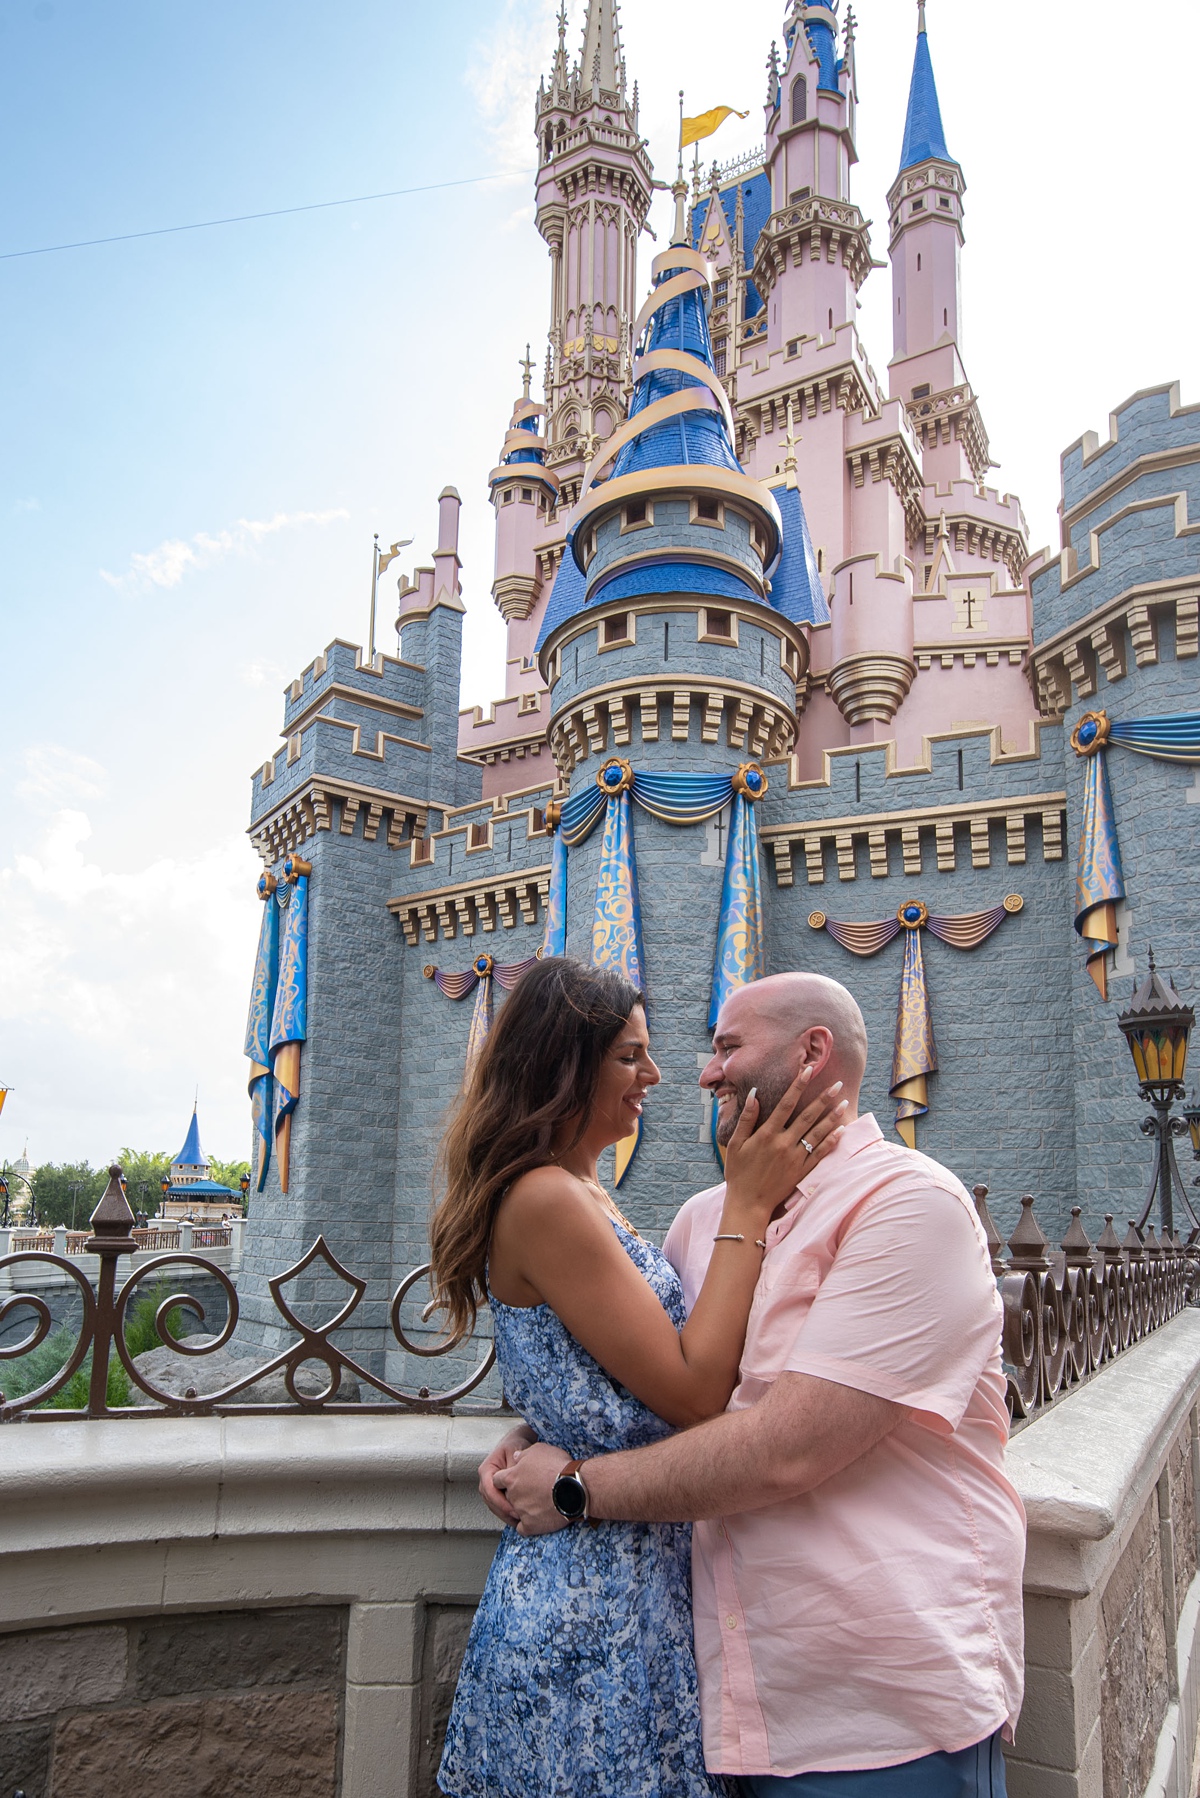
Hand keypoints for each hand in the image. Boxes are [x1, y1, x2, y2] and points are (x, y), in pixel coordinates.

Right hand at [478, 1422, 536, 1523]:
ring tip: (520, 1522)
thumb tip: (514, 1483)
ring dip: (505, 1515)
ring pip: (494, 1506)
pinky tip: (519, 1518)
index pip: (489, 1489)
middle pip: (490, 1501)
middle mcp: (485, 1480)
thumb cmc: (516, 1445)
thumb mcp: (515, 1452)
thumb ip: (513, 1468)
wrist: (517, 1442)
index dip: (501, 1502)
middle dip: (503, 1512)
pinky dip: (508, 1513)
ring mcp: (490, 1487)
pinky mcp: (497, 1492)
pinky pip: (500, 1505)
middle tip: (519, 1519)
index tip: (514, 1510)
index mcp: (486, 1469)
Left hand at [493, 1439, 574, 1535]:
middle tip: (532, 1489)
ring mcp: (520, 1511)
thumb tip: (516, 1457)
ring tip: (539, 1503)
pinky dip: (528, 1524)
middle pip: (508, 1495)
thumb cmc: (557, 1466)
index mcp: (511, 1477)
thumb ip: (523, 1454)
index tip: (515, 1479)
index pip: (497, 1480)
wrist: (574, 1487)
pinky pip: (522, 1528)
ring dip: (524, 1507)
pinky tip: (535, 1519)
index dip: (505, 1479)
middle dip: (517, 1493)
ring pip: (515, 1511)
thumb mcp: (538, 1450)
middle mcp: (513, 1495)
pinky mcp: (530, 1526)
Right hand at [722, 1068, 847, 1225]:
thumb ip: (747, 1119)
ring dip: (832, 1117)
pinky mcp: (802, 1171)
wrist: (749, 1204)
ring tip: (844, 1103)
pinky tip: (841, 1130)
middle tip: (838, 1084)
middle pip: (808, 1116)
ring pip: (818, 1133)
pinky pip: (820, 1153)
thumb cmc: (739, 1172)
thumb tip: (755, 1094)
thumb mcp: (735, 1144)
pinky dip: (831, 1141)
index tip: (808, 1070)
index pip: (786, 1104)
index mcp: (767, 1134)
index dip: (798, 1086)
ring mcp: (795, 1158)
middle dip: (824, 1098)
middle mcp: (784, 1144)